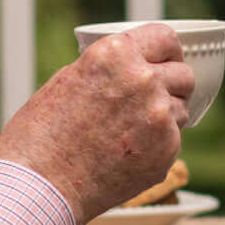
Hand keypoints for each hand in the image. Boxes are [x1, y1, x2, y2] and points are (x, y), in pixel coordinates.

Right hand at [0, 26, 194, 224]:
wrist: (41, 186)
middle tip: (151, 100)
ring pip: (181, 110)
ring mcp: (159, 116)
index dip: (167, 52)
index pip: (165, 38)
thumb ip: (108, 70)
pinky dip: (157, 147)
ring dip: (164, 118)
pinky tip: (127, 155)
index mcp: (116, 54)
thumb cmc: (41, 136)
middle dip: (171, 85)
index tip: (167, 60)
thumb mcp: (68, 81)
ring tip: (130, 134)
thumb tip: (130, 69)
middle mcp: (143, 79)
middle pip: (183, 75)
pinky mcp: (167, 150)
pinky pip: (173, 141)